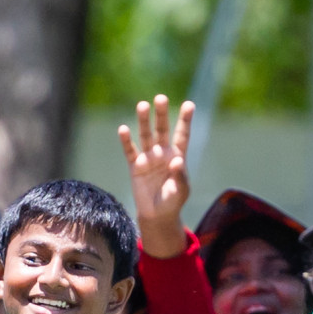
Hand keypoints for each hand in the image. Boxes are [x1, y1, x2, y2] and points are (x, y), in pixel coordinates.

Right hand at [119, 95, 193, 257]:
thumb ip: (180, 175)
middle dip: (161, 114)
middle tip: (160, 98)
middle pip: (162, 130)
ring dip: (144, 121)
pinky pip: (130, 151)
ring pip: (145, 136)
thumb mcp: (181, 189)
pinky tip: (123, 129)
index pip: (182, 134)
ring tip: (142, 105)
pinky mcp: (135, 167)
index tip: (189, 104)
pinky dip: (126, 141)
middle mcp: (162, 153)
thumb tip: (177, 160)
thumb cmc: (173, 201)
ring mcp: (148, 158)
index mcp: (177, 156)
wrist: (157, 215)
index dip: (185, 120)